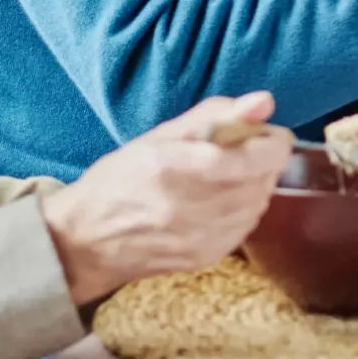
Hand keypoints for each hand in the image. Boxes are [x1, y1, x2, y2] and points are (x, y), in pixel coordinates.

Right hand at [39, 93, 293, 306]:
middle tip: (244, 150)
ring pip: (259, 203)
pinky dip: (244, 209)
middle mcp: (189, 207)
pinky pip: (246, 226)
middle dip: (264, 160)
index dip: (272, 142)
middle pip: (263, 179)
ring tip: (229, 175)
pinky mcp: (206, 257)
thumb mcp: (159, 136)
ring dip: (256, 184)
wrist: (85, 242)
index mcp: (174, 168)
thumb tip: (265, 101)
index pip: (253, 157)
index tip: (268, 133)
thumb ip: (216, 115)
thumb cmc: (119, 180)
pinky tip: (221, 201)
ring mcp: (199, 238)